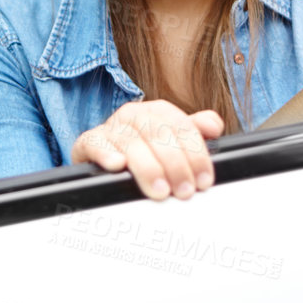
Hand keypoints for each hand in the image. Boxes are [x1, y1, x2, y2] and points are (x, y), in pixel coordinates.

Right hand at [71, 99, 223, 200]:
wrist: (103, 155)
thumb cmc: (143, 150)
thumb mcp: (170, 142)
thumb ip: (193, 133)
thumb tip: (214, 125)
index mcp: (157, 112)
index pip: (181, 127)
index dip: (196, 154)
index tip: (204, 179)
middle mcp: (134, 114)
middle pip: (158, 134)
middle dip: (175, 165)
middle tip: (184, 190)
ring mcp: (110, 127)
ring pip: (130, 142)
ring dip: (147, 168)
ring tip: (160, 190)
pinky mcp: (88, 141)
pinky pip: (94, 143)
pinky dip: (106, 153)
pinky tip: (118, 166)